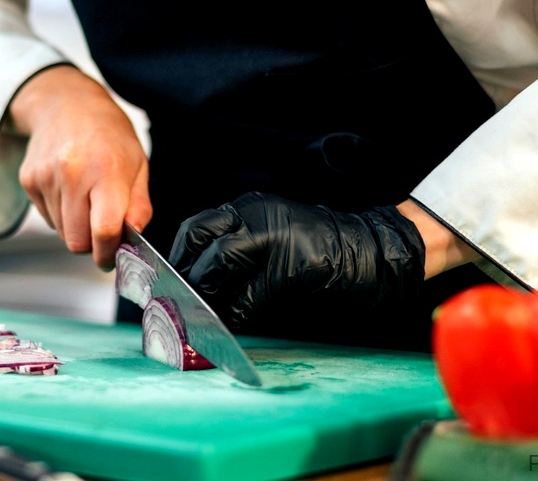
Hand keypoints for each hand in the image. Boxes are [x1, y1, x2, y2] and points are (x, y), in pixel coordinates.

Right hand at [10, 65, 150, 270]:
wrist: (67, 103)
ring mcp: (46, 177)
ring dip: (75, 227)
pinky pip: (46, 217)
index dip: (109, 253)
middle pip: (76, 241)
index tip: (113, 258)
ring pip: (60, 232)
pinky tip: (68, 189)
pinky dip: (60, 213)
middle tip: (101, 229)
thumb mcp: (138, 165)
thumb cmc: (109, 135)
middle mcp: (72, 174)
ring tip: (86, 198)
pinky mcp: (29, 180)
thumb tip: (133, 239)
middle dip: (91, 244)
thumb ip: (138, 207)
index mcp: (107, 171)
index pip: (104, 230)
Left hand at [169, 192, 470, 330]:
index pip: (196, 229)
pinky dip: (234, 316)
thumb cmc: (321, 252)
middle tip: (170, 307)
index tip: (161, 286)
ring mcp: (276, 237)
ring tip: (193, 323)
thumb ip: (235, 258)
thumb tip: (195, 290)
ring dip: (203, 299)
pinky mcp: (293, 266)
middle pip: (200, 242)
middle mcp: (257, 215)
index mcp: (249, 208)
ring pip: (219, 266)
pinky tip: (228, 330)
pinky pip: (250, 295)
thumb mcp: (272, 241)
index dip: (175, 258)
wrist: (376, 251)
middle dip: (181, 277)